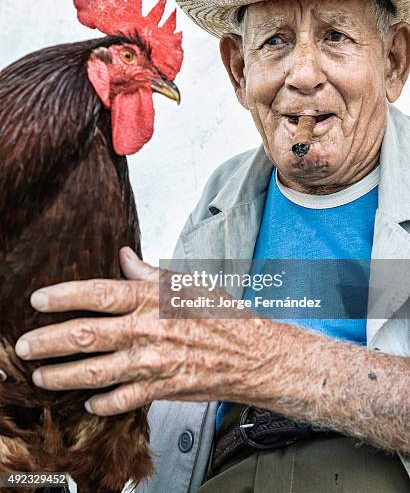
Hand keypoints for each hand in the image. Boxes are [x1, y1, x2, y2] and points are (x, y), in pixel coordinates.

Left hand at [14, 248, 267, 415]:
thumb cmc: (223, 316)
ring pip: (95, 372)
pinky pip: (122, 400)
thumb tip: (125, 258)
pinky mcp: (161, 388)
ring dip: (62, 376)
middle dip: (48, 342)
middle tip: (25, 346)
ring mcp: (153, 362)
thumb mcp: (188, 283)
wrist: (254, 354)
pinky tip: (88, 401)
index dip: (64, 296)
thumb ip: (150, 273)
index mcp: (152, 299)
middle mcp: (148, 330)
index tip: (39, 300)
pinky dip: (101, 403)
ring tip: (41, 376)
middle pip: (87, 335)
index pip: (99, 294)